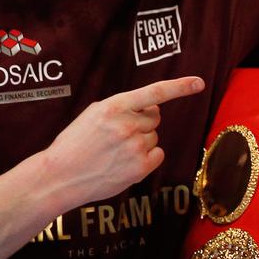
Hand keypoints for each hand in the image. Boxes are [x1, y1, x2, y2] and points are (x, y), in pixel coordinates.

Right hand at [44, 76, 204, 201]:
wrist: (59, 176)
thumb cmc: (75, 144)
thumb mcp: (93, 114)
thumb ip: (122, 107)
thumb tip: (153, 106)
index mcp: (114, 106)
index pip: (154, 92)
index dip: (180, 87)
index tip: (199, 83)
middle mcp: (127, 125)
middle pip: (155, 118)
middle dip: (143, 123)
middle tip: (119, 135)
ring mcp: (135, 147)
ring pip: (154, 137)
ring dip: (141, 142)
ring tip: (115, 152)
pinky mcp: (140, 167)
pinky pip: (158, 154)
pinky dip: (147, 158)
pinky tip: (125, 163)